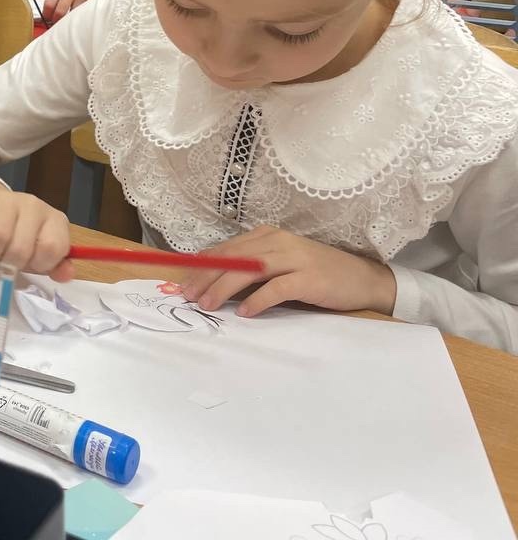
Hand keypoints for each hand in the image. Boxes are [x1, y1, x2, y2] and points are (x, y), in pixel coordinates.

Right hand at [0, 175, 73, 280]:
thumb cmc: (17, 233)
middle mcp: (34, 206)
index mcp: (54, 220)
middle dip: (10, 263)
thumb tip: (66, 274)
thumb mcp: (39, 251)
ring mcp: (8, 200)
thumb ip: (55, 265)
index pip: (53, 248)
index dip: (39, 264)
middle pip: (21, 248)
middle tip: (6, 261)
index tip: (30, 264)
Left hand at [43, 0, 110, 23]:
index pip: (48, 5)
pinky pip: (82, 13)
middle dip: (56, 21)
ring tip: (69, 20)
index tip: (47, 19)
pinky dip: (79, 16)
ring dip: (69, 20)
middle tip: (57, 23)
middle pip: (59, 13)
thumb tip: (48, 12)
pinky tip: (79, 15)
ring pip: (72, 15)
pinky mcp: (91, 0)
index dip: (46, 15)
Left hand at [177, 225, 396, 317]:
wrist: (363, 279)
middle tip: (189, 296)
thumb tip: (215, 282)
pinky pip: (277, 288)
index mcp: (268, 236)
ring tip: (208, 305)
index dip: (204, 266)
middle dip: (207, 277)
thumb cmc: (317, 274)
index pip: (227, 249)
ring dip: (224, 288)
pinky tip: (244, 312)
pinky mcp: (309, 278)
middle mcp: (279, 242)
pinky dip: (258, 300)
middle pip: (234, 258)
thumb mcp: (281, 264)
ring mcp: (295, 258)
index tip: (185, 284)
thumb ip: (253, 268)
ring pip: (250, 270)